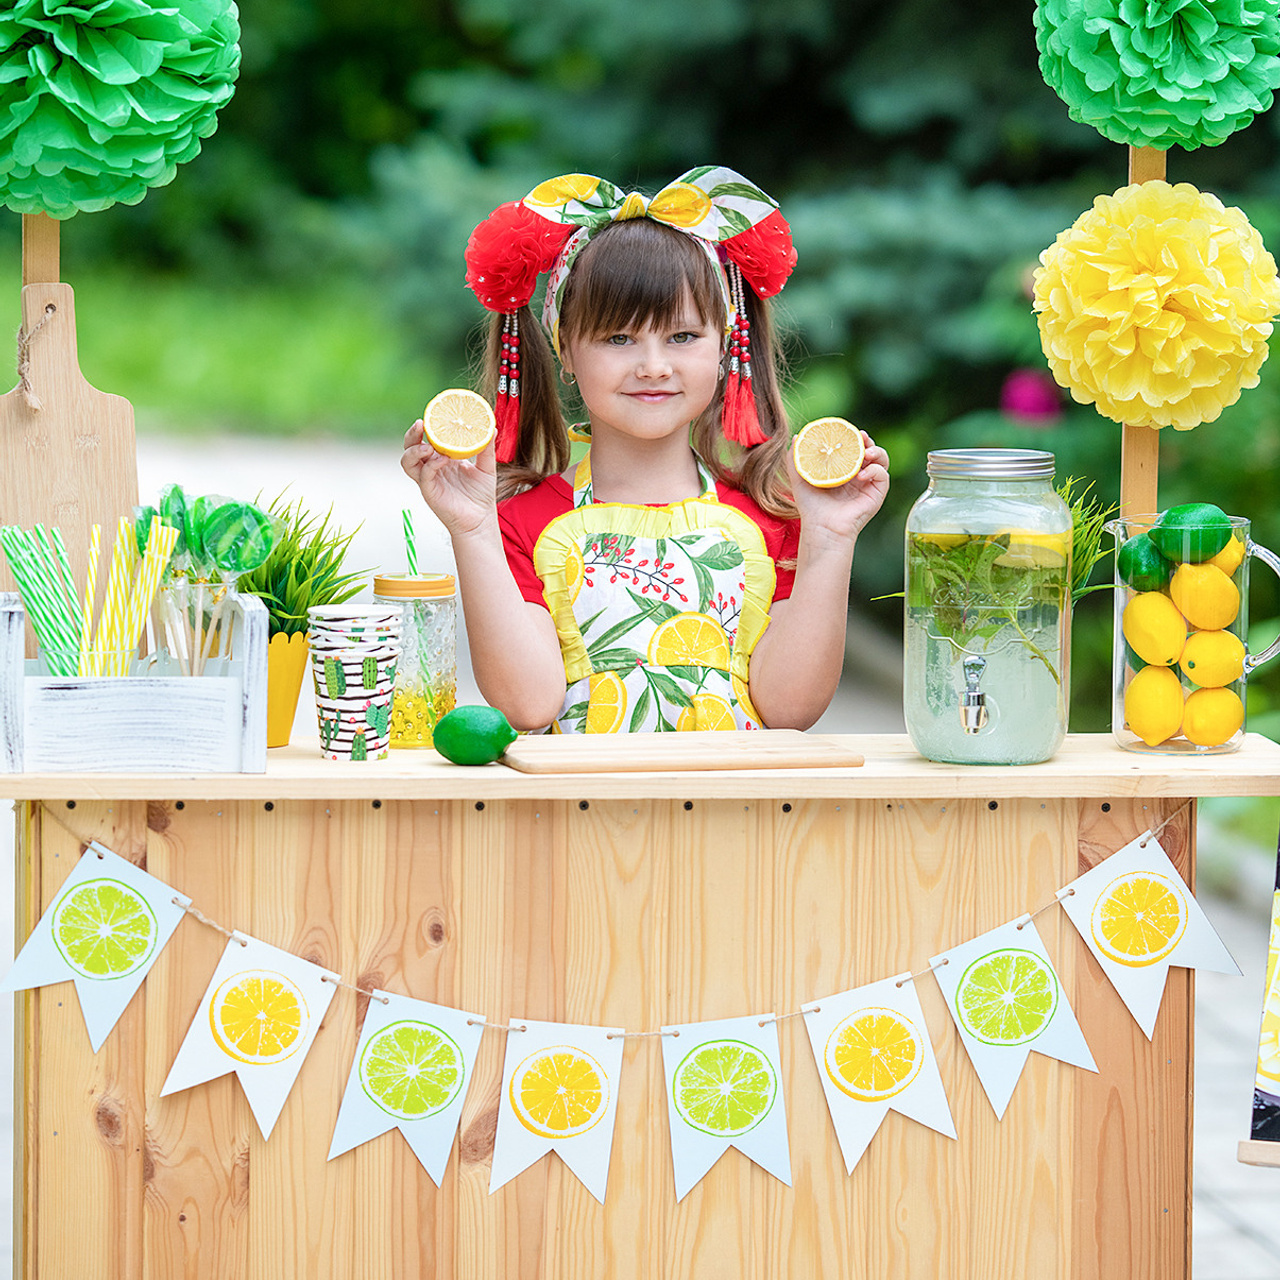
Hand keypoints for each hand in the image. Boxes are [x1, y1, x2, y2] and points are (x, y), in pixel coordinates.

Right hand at [400, 420, 497, 537]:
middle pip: (409, 448)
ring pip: (408, 462)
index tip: (431, 416)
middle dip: (411, 435)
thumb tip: (492, 429)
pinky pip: (424, 475)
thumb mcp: (486, 468)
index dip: (424, 428)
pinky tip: (442, 459)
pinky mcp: (429, 492)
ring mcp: (428, 480)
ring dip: (414, 450)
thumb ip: (487, 449)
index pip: (425, 440)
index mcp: (441, 459)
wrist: (481, 519)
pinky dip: (431, 465)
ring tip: (428, 445)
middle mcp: (431, 468)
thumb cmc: (481, 495)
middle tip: (420, 424)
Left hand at [787, 430, 889, 540]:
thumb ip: (796, 458)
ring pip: (882, 460)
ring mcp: (868, 484)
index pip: (853, 448)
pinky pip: (883, 475)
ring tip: (865, 453)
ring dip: (877, 451)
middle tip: (860, 436)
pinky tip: (861, 476)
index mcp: (843, 470)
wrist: (822, 527)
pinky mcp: (876, 493)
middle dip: (867, 440)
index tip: (848, 430)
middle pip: (870, 450)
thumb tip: (796, 436)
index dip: (853, 438)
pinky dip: (875, 470)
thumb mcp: (800, 478)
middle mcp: (858, 475)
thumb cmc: (811, 506)